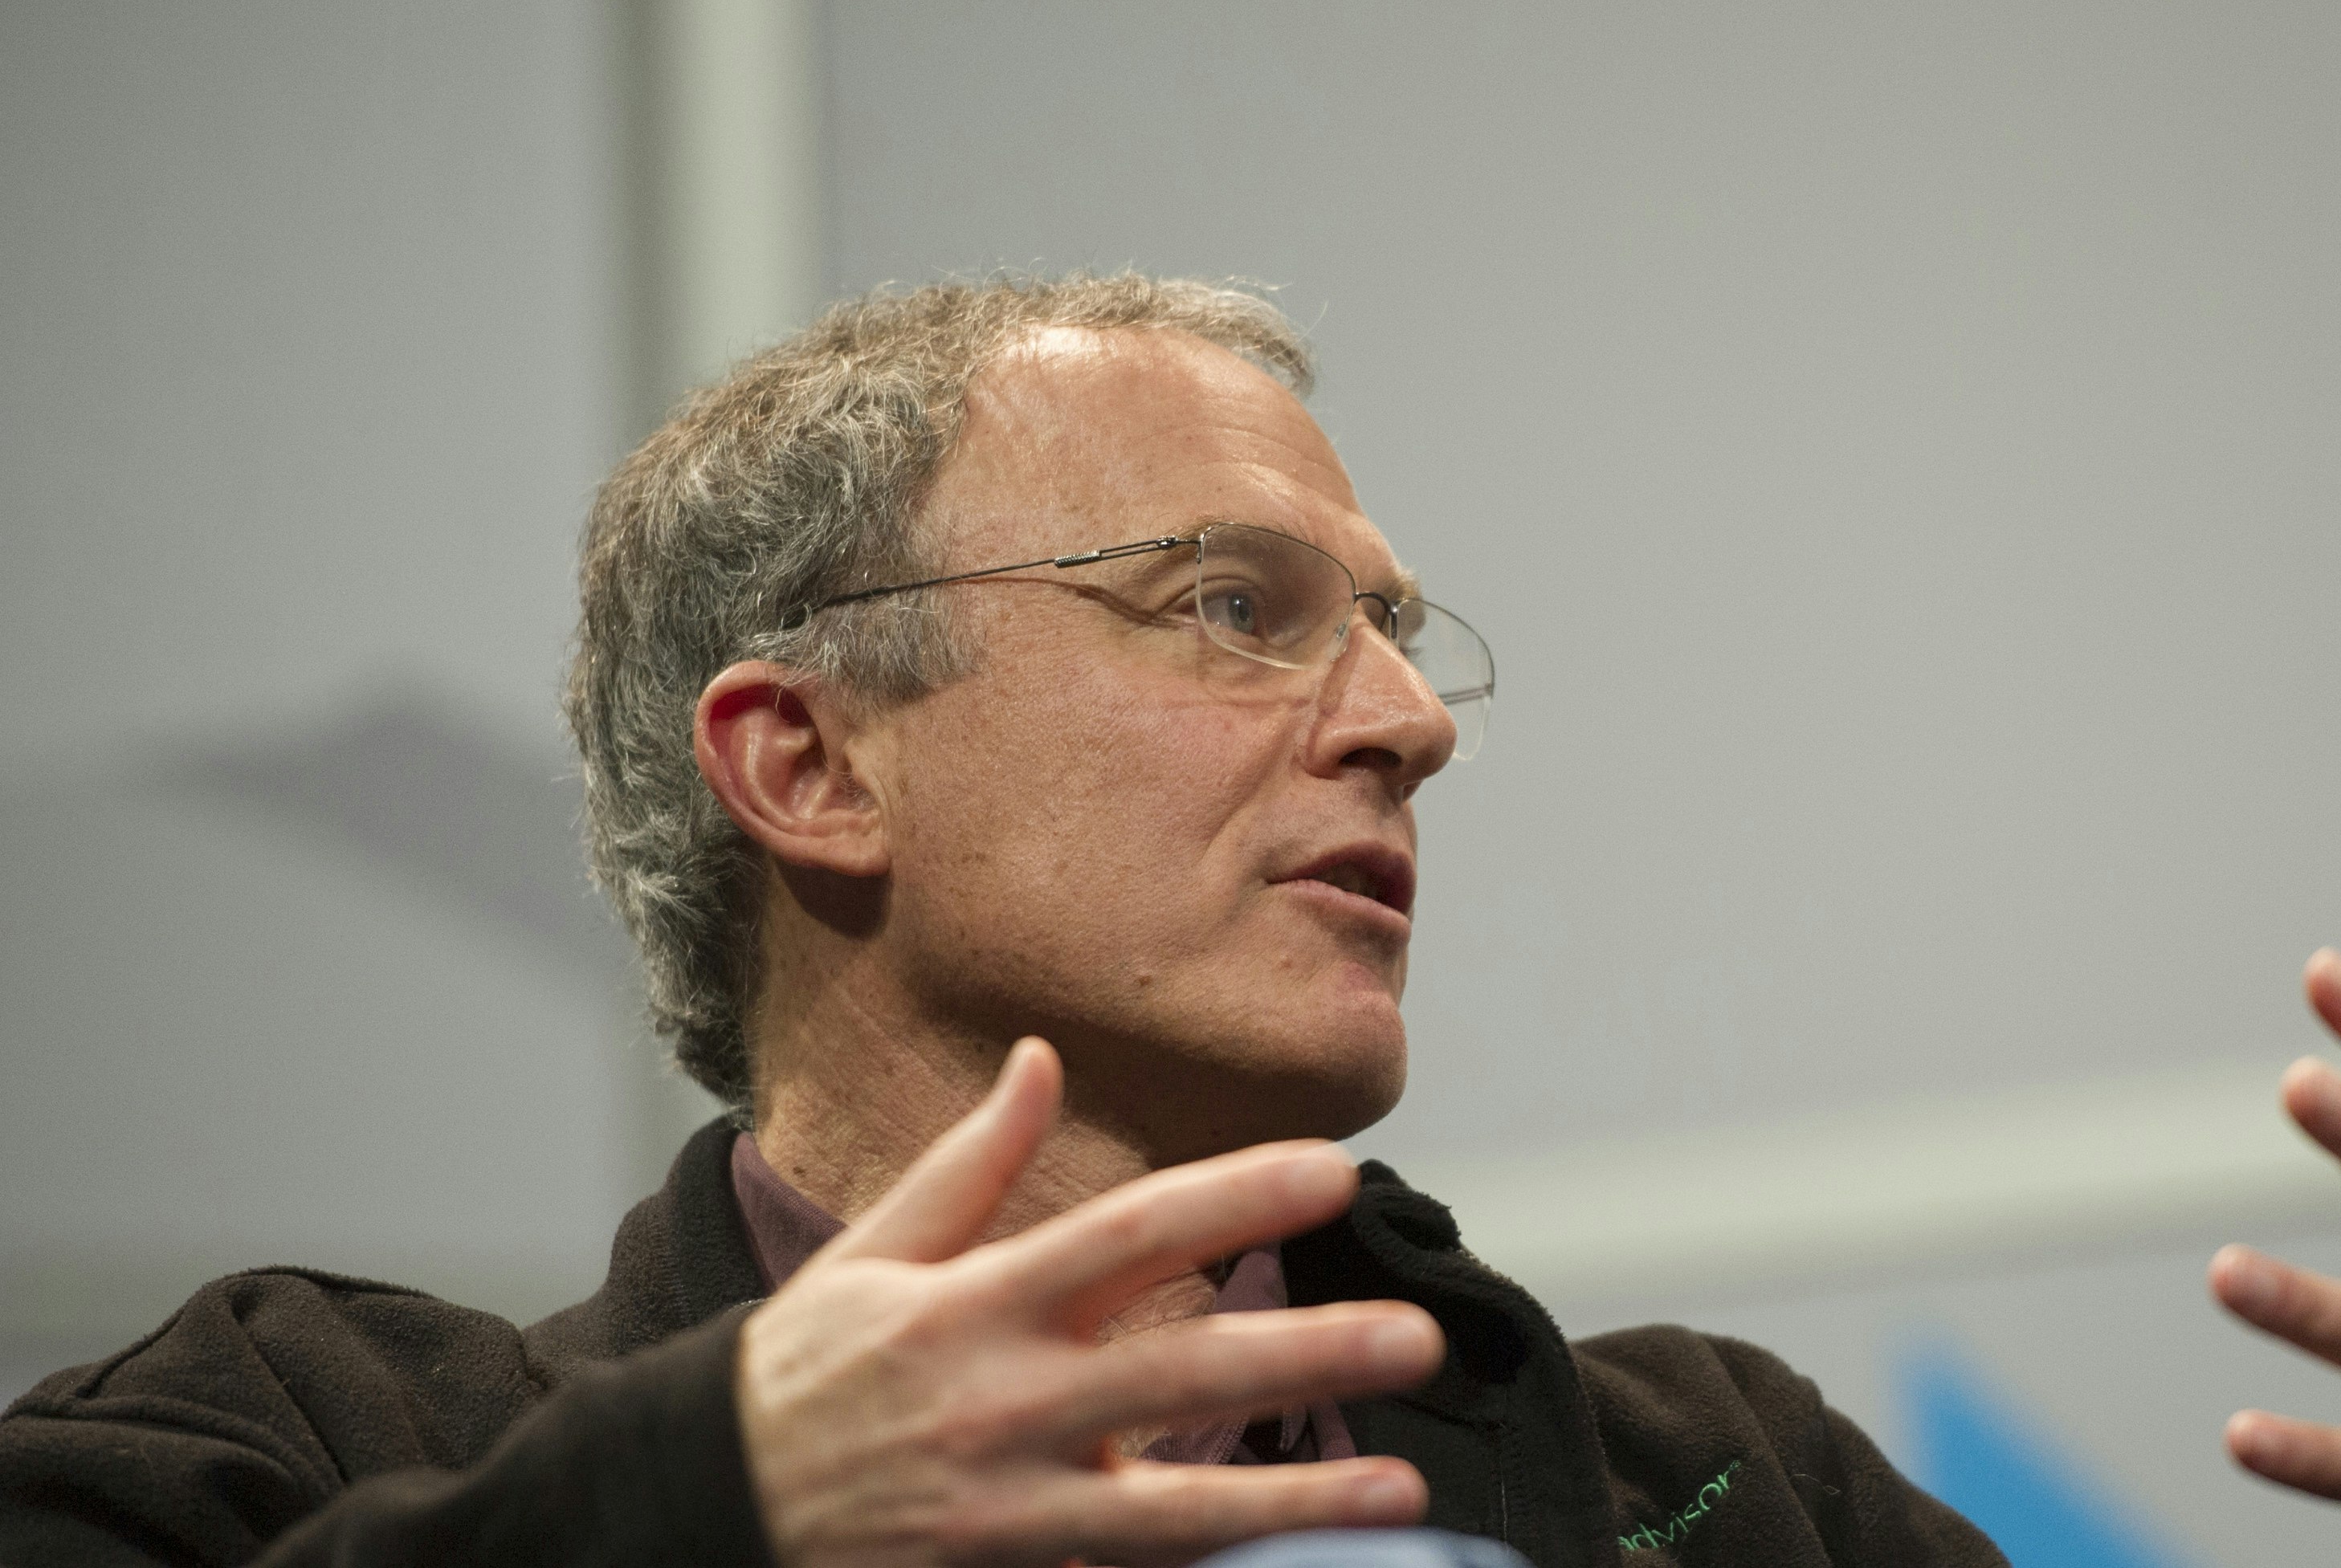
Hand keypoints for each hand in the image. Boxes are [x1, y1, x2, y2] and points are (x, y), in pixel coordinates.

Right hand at [736, 1038, 1446, 1567]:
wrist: (691, 1514)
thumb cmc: (796, 1378)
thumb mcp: (867, 1257)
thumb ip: (970, 1164)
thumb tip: (1043, 1057)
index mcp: (974, 1307)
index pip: (1128, 1236)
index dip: (1234, 1200)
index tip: (1333, 1174)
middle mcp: (1001, 1405)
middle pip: (1179, 1372)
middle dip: (1307, 1352)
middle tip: (1417, 1334)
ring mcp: (1006, 1508)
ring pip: (1173, 1509)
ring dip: (1294, 1501)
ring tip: (1400, 1489)